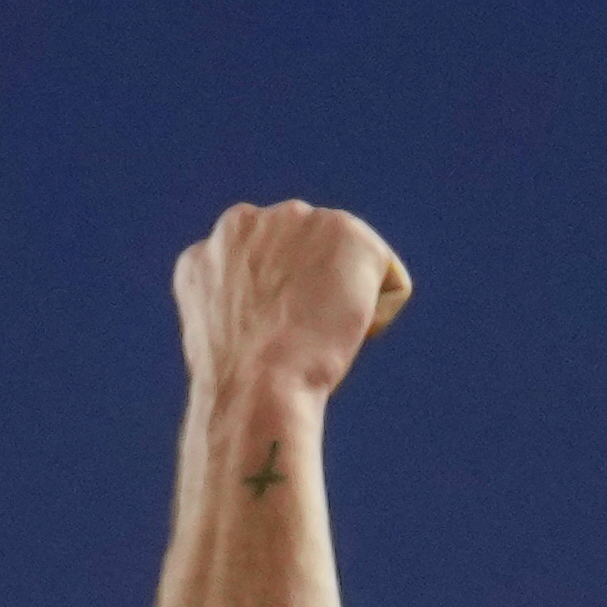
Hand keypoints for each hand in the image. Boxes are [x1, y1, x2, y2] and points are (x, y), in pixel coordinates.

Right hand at [173, 200, 414, 409]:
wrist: (255, 386)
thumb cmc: (238, 382)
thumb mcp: (224, 328)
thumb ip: (243, 298)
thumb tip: (272, 309)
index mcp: (217, 244)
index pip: (270, 266)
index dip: (278, 309)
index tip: (269, 340)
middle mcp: (252, 219)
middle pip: (310, 257)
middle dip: (312, 292)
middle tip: (294, 338)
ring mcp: (302, 221)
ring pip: (348, 268)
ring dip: (343, 302)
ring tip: (315, 336)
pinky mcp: (351, 234)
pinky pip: (389, 285)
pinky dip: (379, 317)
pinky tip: (345, 335)